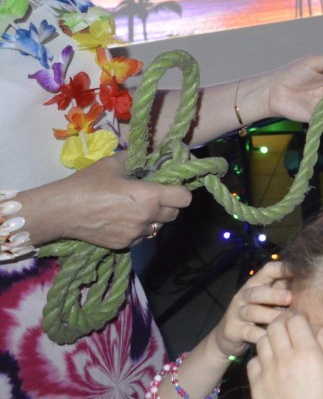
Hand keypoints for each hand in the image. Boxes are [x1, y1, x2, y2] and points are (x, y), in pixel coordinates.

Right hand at [34, 152, 191, 247]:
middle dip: (169, 205)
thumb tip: (148, 154)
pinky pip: (142, 237)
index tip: (171, 186)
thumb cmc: (88, 183)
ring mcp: (135, 234)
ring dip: (154, 219)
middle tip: (154, 196)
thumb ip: (135, 158)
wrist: (61, 211)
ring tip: (136, 208)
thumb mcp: (113, 163)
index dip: (181, 191)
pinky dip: (139, 230)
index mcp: (149, 196)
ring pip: (158, 227)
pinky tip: (124, 220)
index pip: (184, 198)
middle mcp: (147, 217)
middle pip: (174, 214)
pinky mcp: (124, 245)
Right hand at [215, 261, 292, 359]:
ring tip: (285, 320)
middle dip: (274, 294)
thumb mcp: (267, 300)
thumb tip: (311, 281)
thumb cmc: (257, 314)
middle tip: (290, 297)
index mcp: (256, 284)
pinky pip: (248, 332)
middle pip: (257, 292)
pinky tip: (273, 337)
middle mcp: (244, 296)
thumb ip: (282, 290)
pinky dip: (261, 335)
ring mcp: (236, 313)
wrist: (227, 336)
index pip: (268, 270)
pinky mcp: (233, 330)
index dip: (282, 269)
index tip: (299, 270)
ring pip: (252, 312)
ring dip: (270, 315)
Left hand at [248, 311, 322, 398]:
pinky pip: (253, 362)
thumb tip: (321, 330)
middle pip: (276, 326)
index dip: (299, 316)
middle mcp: (285, 359)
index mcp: (308, 355)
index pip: (295, 320)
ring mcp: (268, 373)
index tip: (302, 321)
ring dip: (271, 338)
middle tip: (289, 328)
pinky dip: (261, 358)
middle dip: (282, 322)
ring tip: (279, 345)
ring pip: (262, 341)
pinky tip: (270, 364)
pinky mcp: (256, 386)